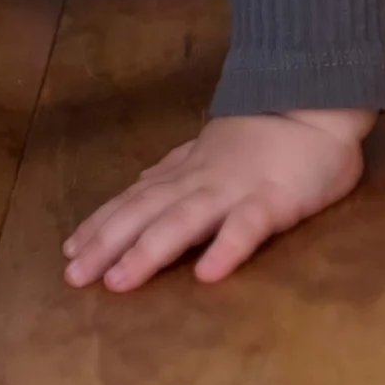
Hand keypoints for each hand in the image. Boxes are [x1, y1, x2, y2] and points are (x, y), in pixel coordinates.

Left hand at [62, 108, 372, 291]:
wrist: (315, 102)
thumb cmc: (266, 134)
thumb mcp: (208, 150)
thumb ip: (176, 171)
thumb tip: (138, 187)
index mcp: (185, 172)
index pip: (133, 200)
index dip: (100, 224)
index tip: (69, 251)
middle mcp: (199, 181)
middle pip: (144, 213)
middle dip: (106, 244)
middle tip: (73, 277)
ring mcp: (234, 189)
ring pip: (184, 221)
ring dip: (148, 251)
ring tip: (119, 282)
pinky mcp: (274, 200)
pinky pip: (248, 226)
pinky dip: (226, 249)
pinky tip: (207, 275)